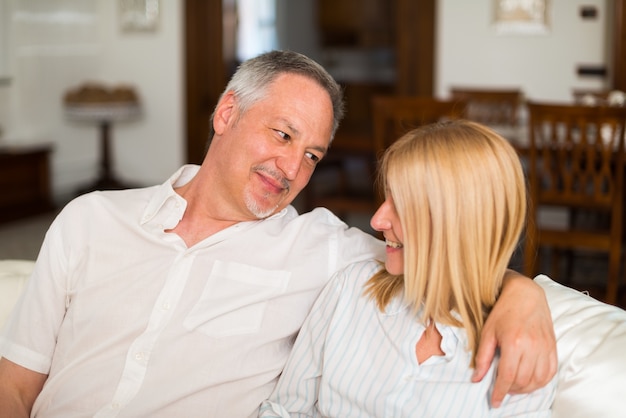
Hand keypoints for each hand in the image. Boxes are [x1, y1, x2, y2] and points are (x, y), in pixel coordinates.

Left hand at [471, 271, 556, 407]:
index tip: (495, 402)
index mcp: (514, 342)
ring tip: (514, 387)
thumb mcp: (488, 332)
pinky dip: (540, 382)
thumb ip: (483, 357)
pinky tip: (530, 382)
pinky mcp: (553, 347)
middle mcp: (532, 347)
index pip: (507, 376)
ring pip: (538, 380)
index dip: (500, 392)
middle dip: (511, 390)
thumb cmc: (504, 312)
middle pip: (522, 381)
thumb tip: (477, 378)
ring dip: (525, 389)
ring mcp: (545, 347)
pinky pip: (550, 373)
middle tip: (502, 390)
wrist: (526, 295)